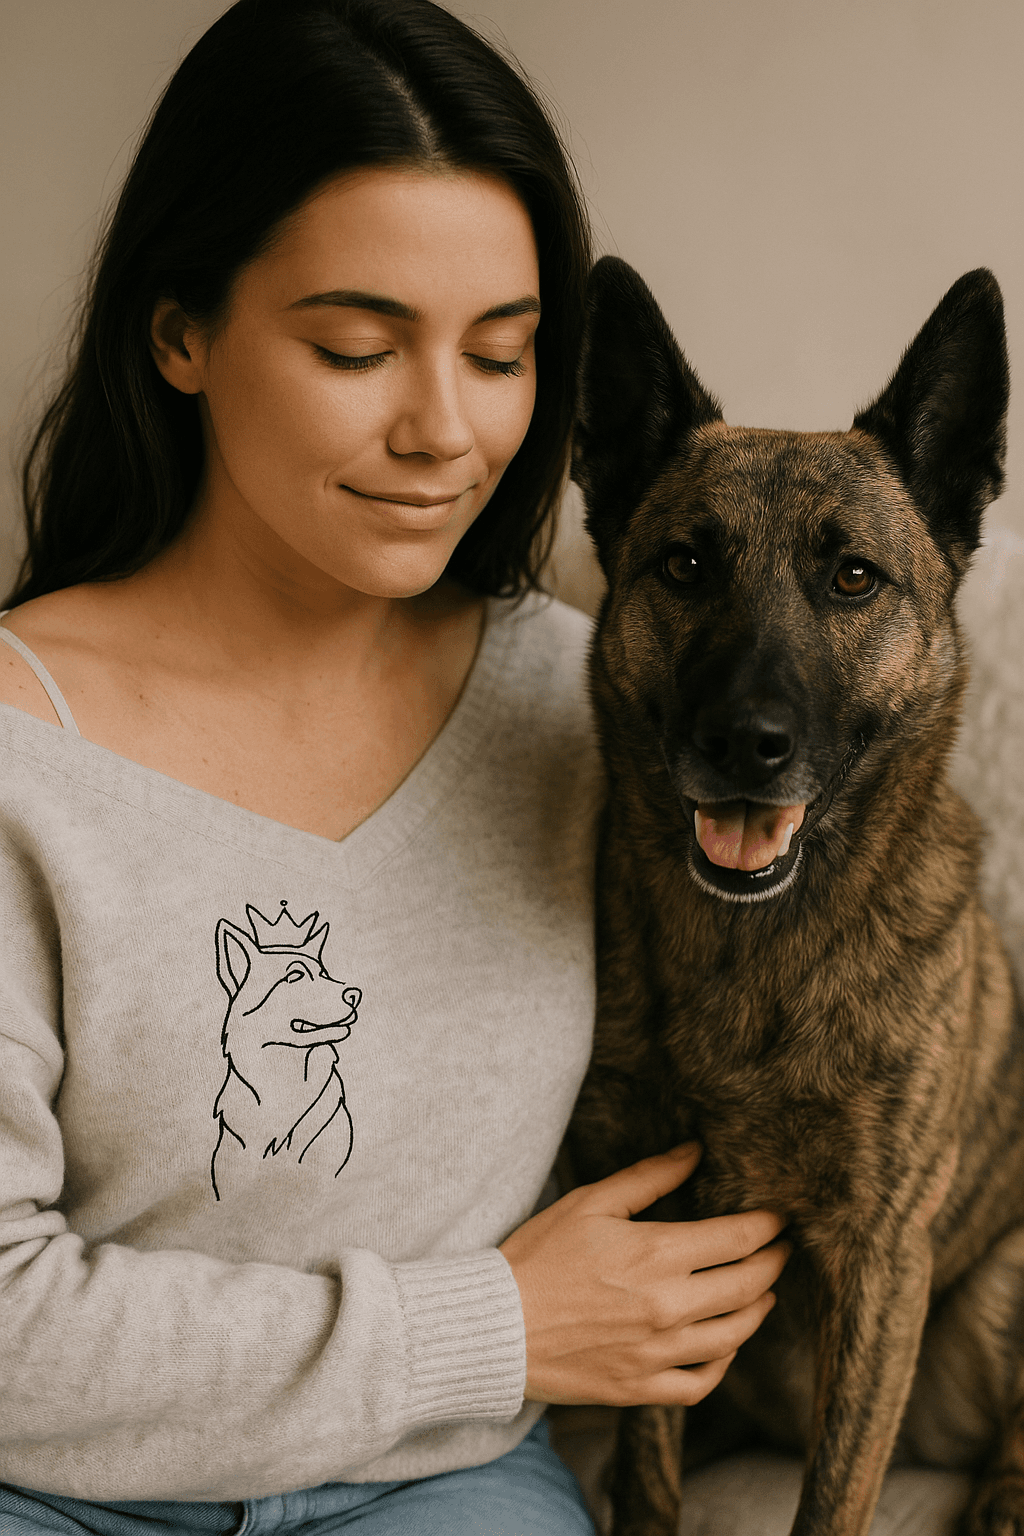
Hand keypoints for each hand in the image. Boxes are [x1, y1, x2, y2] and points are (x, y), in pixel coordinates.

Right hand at [499, 1144, 788, 1406]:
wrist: (495, 1325)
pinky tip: (725, 1344)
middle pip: (747, 1285)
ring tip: (763, 1292)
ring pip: (734, 1335)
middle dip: (772, 1263)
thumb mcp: (591, 1203)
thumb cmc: (538, 1256)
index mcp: (656, 1255)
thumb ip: (649, 1178)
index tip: (780, 1216)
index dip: (767, 1226)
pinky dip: (723, 1362)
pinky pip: (702, 1382)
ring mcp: (657, 1352)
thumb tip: (694, 1152)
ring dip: (757, 1309)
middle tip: (781, 1249)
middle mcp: (667, 1307)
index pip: (737, 1239)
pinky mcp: (642, 1386)